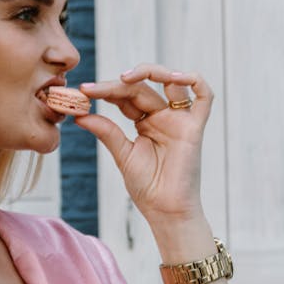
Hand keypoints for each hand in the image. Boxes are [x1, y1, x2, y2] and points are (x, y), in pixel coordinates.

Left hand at [76, 64, 213, 221]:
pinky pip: (204, 96)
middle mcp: (164, 117)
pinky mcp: (195, 127)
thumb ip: (106, 131)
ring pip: (172, 83)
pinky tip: (172, 77)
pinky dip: (193, 79)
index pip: (126, 97)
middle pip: (142, 88)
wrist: (165, 210)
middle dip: (116, 85)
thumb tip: (80, 114)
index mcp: (145, 122)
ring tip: (126, 77)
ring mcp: (180, 120)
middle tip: (92, 89)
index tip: (82, 92)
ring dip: (152, 72)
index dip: (105, 91)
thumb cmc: (147, 187)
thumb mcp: (122, 154)